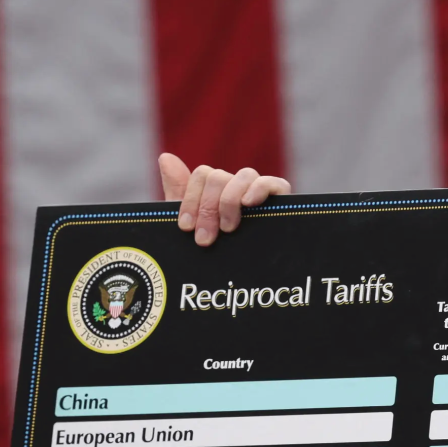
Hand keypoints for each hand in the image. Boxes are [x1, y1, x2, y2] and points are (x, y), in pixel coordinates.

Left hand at [159, 153, 291, 245]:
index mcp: (216, 193)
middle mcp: (237, 189)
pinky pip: (275, 183)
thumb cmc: (215, 255)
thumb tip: (165, 157)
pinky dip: (260, 188)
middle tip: (205, 239)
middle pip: (219, 177)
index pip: (202, 175)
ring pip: (245, 175)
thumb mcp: (192, 227)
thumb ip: (178, 193)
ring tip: (227, 228)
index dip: (191, 199)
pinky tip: (249, 203)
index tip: (185, 227)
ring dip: (229, 201)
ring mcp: (260, 195)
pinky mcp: (282, 204)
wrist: (243, 289)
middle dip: (207, 208)